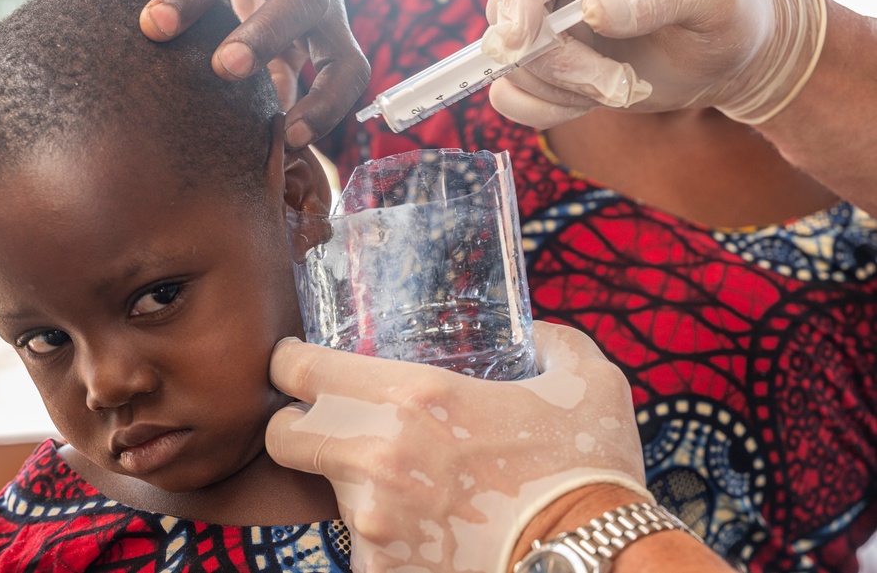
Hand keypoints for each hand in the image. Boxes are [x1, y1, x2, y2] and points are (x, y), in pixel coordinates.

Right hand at [80, 0, 369, 146]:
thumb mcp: (300, 29)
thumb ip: (288, 77)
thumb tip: (277, 147)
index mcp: (329, 15)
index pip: (348, 64)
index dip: (329, 104)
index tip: (290, 135)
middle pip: (300, 0)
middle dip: (264, 34)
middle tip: (224, 68)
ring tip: (154, 27)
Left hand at [266, 321, 650, 572]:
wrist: (599, 563)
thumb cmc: (590, 470)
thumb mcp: (585, 381)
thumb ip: (553, 342)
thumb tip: (537, 333)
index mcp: (410, 397)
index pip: (298, 369)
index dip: (291, 364)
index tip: (301, 367)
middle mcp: (376, 458)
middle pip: (284, 436)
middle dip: (298, 428)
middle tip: (336, 426)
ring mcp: (373, 523)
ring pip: (331, 494)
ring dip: (360, 486)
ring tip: (419, 489)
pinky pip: (366, 546)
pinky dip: (390, 537)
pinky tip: (437, 530)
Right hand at [482, 0, 825, 127]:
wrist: (728, 55)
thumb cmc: (729, 12)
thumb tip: (596, 10)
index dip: (520, 1)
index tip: (521, 43)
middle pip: (510, 19)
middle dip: (556, 61)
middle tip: (613, 80)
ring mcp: (550, 22)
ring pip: (515, 65)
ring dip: (565, 89)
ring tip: (623, 85)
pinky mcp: (549, 64)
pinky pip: (514, 95)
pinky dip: (546, 109)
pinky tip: (592, 100)